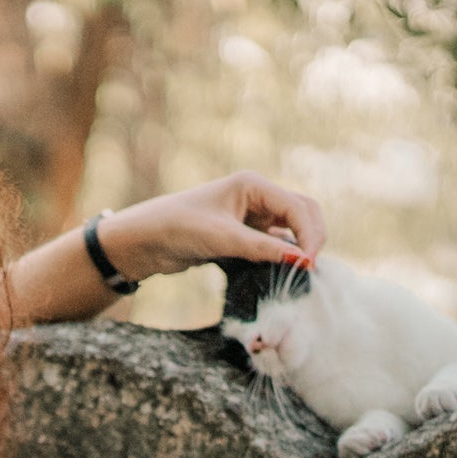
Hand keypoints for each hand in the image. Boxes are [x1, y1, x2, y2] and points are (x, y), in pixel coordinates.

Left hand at [105, 171, 324, 278]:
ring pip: (290, 229)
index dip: (309, 235)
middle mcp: (256, 196)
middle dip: (311, 238)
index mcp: (253, 185)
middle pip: (302, 213)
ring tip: (299, 273)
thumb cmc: (178, 229)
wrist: (145, 240)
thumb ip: (263, 249)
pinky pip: (274, 242)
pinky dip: (282, 255)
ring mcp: (251, 215)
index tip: (309, 264)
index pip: (297, 207)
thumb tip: (303, 262)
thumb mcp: (223, 239)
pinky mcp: (243, 234)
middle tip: (309, 269)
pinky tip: (283, 272)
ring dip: (299, 247)